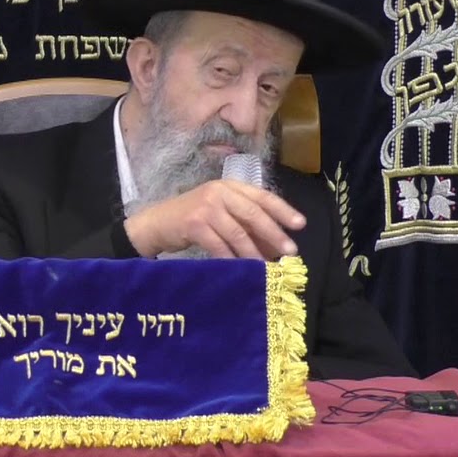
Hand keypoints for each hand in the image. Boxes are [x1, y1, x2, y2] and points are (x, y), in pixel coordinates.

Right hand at [123, 179, 304, 259]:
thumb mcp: (220, 212)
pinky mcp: (194, 224)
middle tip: (290, 251)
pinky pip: (219, 245)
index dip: (282, 210)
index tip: (300, 224)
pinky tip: (240, 270)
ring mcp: (205, 207)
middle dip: (274, 233)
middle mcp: (219, 192)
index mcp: (229, 186)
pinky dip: (231, 259)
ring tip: (266, 267)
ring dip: (254, 252)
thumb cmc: (192, 219)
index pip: (262, 196)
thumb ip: (245, 222)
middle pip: (253, 213)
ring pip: (238, 232)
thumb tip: (276, 245)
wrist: (157, 223)